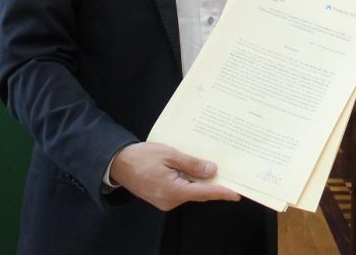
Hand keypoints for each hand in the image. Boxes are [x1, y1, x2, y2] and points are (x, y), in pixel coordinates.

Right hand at [109, 142, 239, 210]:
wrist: (118, 163)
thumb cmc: (141, 157)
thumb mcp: (170, 154)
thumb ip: (192, 164)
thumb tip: (211, 171)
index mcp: (173, 190)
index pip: (204, 193)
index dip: (222, 192)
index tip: (237, 194)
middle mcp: (170, 200)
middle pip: (198, 193)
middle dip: (212, 184)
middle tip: (228, 172)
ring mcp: (165, 201)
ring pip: (190, 191)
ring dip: (199, 181)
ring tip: (209, 166)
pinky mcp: (162, 198)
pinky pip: (181, 190)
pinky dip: (189, 182)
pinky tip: (193, 170)